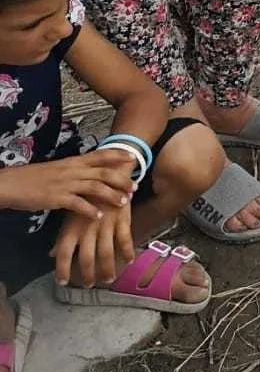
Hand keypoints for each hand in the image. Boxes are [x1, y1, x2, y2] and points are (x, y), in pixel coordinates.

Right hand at [0, 151, 136, 218]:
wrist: (11, 183)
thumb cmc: (34, 178)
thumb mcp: (58, 169)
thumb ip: (74, 170)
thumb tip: (90, 174)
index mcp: (72, 162)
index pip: (100, 155)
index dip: (117, 155)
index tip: (133, 157)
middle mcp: (72, 170)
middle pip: (103, 172)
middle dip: (121, 179)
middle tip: (135, 186)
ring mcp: (65, 184)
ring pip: (95, 187)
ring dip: (112, 195)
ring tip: (124, 202)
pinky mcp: (56, 198)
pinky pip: (77, 204)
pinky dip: (90, 210)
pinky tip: (99, 216)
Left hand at [53, 201, 133, 288]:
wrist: (108, 174)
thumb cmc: (86, 196)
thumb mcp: (70, 214)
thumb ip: (63, 236)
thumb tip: (53, 254)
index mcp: (72, 227)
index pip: (64, 253)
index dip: (62, 269)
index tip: (63, 282)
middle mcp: (88, 228)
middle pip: (86, 257)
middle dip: (88, 274)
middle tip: (89, 284)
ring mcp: (106, 225)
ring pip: (106, 252)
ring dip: (107, 268)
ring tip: (108, 279)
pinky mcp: (122, 220)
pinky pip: (125, 239)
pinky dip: (127, 251)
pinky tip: (129, 261)